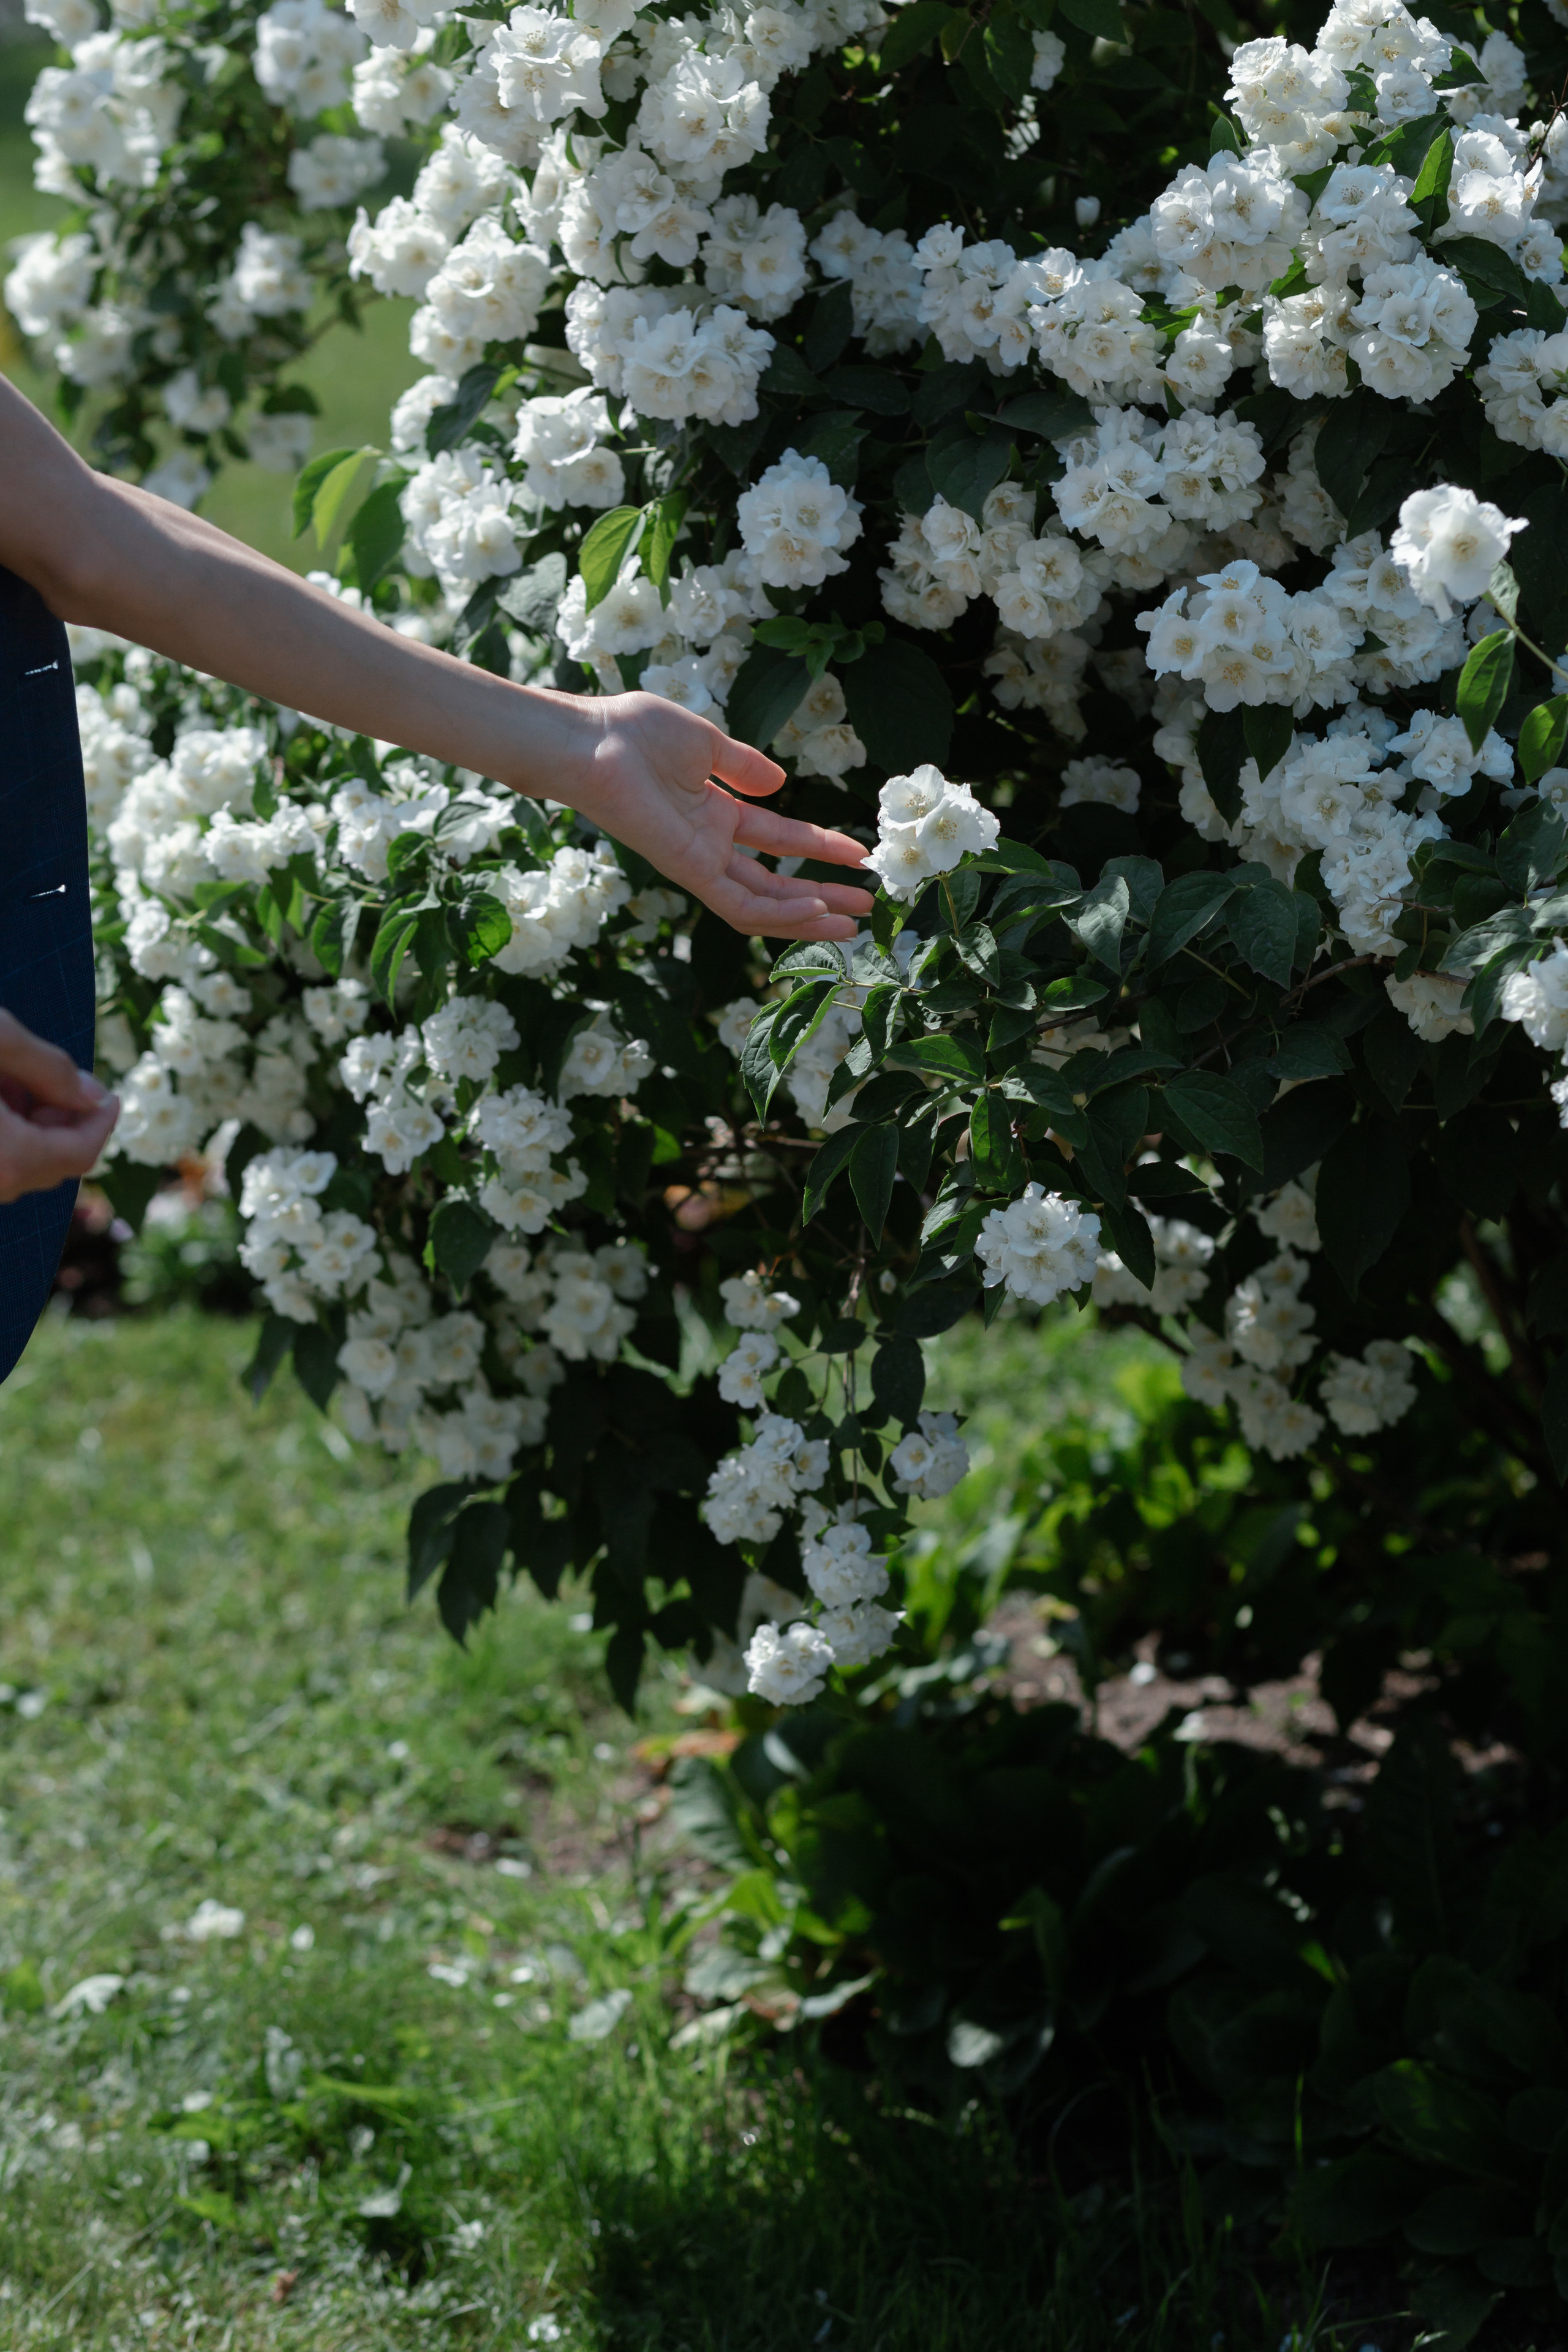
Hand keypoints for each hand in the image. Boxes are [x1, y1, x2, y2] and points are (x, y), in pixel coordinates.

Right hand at [0, 1009, 119, 1205]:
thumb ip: (50, 1069)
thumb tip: (93, 1096)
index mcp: (7, 1158)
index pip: (80, 1154)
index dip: (103, 1122)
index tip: (111, 1094)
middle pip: (50, 1163)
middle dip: (61, 1119)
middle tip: (49, 1076)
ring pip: (16, 1163)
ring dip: (27, 1123)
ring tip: (7, 1077)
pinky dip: (2, 1133)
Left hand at [538, 689, 874, 939]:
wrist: (594, 743)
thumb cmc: (636, 732)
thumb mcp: (705, 743)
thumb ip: (743, 767)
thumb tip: (780, 784)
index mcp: (714, 813)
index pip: (777, 840)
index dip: (818, 848)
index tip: (857, 853)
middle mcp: (709, 845)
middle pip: (775, 882)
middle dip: (821, 893)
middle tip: (866, 901)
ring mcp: (699, 863)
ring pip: (762, 905)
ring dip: (807, 916)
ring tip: (851, 923)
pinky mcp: (689, 872)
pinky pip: (740, 904)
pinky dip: (777, 914)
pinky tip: (815, 912)